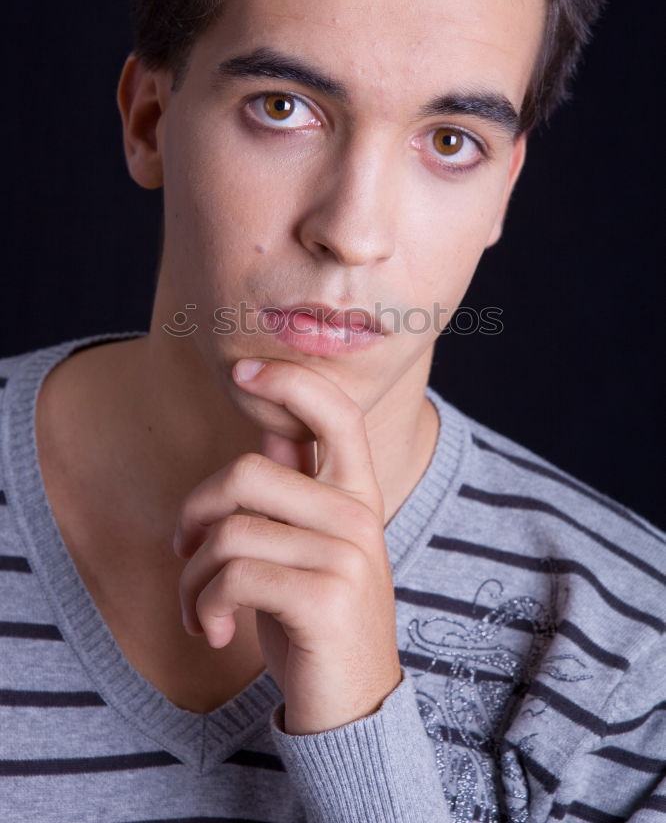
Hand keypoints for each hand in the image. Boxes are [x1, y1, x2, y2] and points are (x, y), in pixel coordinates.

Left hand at [173, 357, 401, 734]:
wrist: (352, 705)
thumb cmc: (316, 620)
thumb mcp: (309, 549)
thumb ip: (296, 491)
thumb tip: (272, 430)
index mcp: (357, 493)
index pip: (334, 412)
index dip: (288, 381)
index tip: (242, 371)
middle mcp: (358, 515)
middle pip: (244, 474)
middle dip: (193, 516)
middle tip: (184, 557)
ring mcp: (346, 555)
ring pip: (228, 534)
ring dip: (192, 580)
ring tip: (200, 610)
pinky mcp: (324, 598)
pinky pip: (232, 577)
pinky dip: (204, 608)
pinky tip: (216, 631)